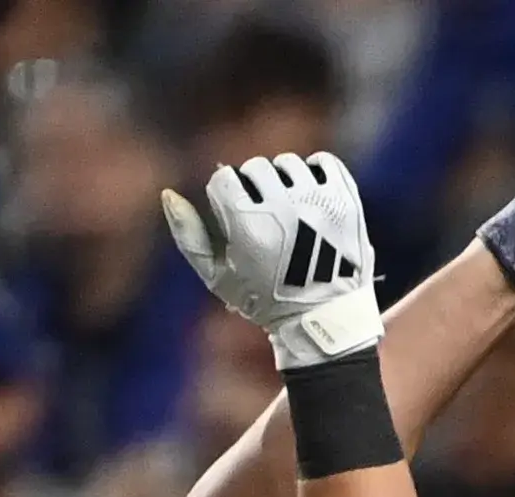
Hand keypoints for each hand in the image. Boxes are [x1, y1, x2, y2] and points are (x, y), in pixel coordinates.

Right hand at [162, 152, 380, 370]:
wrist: (323, 316)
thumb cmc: (263, 299)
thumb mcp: (216, 276)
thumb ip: (188, 236)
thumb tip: (168, 194)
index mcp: (249, 225)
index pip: (223, 178)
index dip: (224, 197)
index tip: (234, 218)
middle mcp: (284, 208)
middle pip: (254, 166)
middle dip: (252, 187)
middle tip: (262, 216)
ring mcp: (318, 202)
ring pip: (288, 162)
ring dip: (282, 179)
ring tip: (286, 208)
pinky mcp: (346, 200)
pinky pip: (324, 162)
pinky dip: (314, 170)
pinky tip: (308, 192)